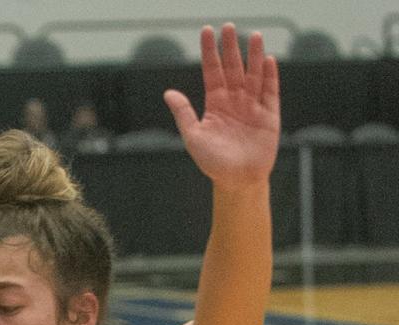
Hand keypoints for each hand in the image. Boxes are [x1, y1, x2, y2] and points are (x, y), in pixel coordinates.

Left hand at [164, 24, 279, 188]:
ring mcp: (253, 106)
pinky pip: (270, 91)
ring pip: (253, 75)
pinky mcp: (269, 115)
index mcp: (216, 104)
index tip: (207, 31)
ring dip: (253, 56)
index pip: (212, 71)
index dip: (210, 52)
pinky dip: (270, 76)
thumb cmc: (213, 163)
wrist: (237, 182)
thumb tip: (168, 93)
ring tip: (253, 36)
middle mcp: (235, 100)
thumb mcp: (194, 138)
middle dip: (230, 47)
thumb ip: (184, 114)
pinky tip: (267, 61)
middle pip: (233, 68)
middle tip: (228, 27)